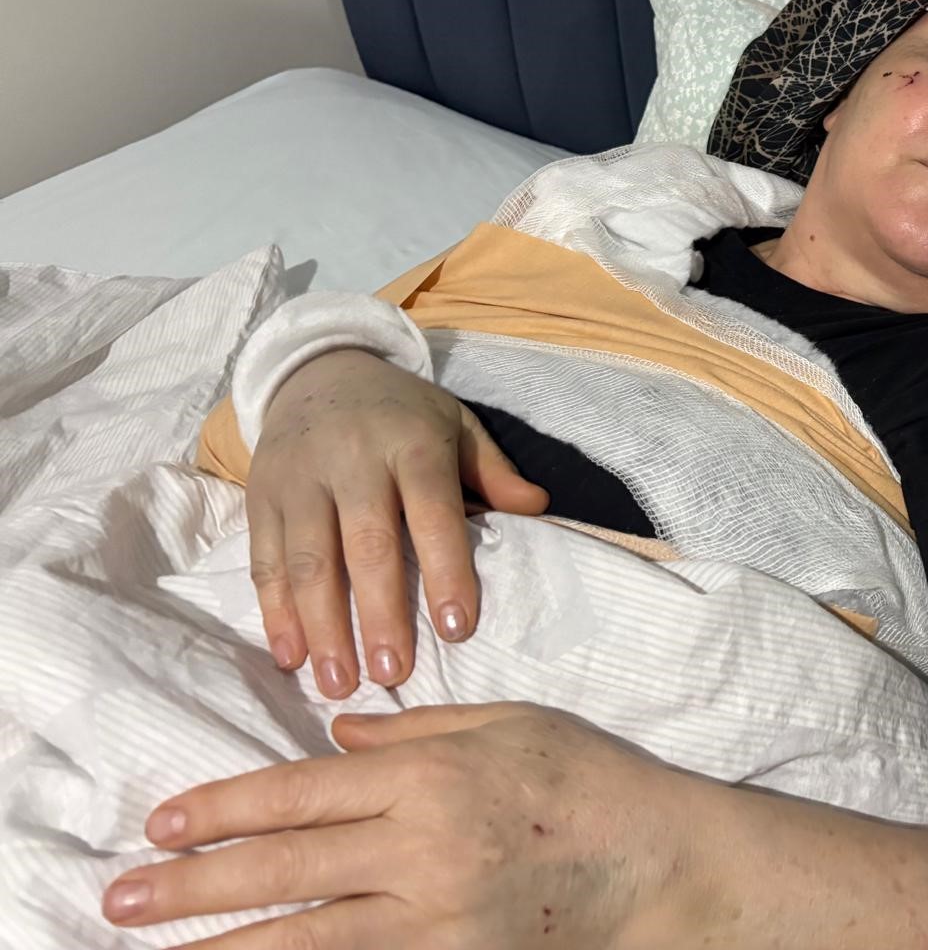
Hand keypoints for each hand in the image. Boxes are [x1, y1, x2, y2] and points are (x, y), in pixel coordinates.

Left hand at [101, 704, 698, 948]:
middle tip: (122, 894)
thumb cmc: (588, 777)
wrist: (659, 863)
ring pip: (308, 938)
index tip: (165, 820)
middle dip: (194, 883)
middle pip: (286, 869)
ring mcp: (437, 918)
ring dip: (226, 945)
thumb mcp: (508, 721)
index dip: (226, 807)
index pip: (303, 791)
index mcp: (432, 774)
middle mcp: (423, 847)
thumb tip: (339, 731)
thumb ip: (418, 725)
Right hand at [246, 349, 548, 696]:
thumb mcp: (455, 426)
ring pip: (309, 558)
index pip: (432, 510)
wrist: (319, 370)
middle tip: (394, 674)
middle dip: (379, 612)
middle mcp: (352, 459)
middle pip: (366, 543)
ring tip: (340, 682)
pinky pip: (266, 558)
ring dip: (322, 625)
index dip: (445, 569)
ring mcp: (300, 478)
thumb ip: (493, 472)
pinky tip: (291, 656)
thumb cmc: (402, 413)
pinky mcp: (261, 496)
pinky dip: (275, 611)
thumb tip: (540, 509)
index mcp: (411, 443)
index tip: (457, 629)